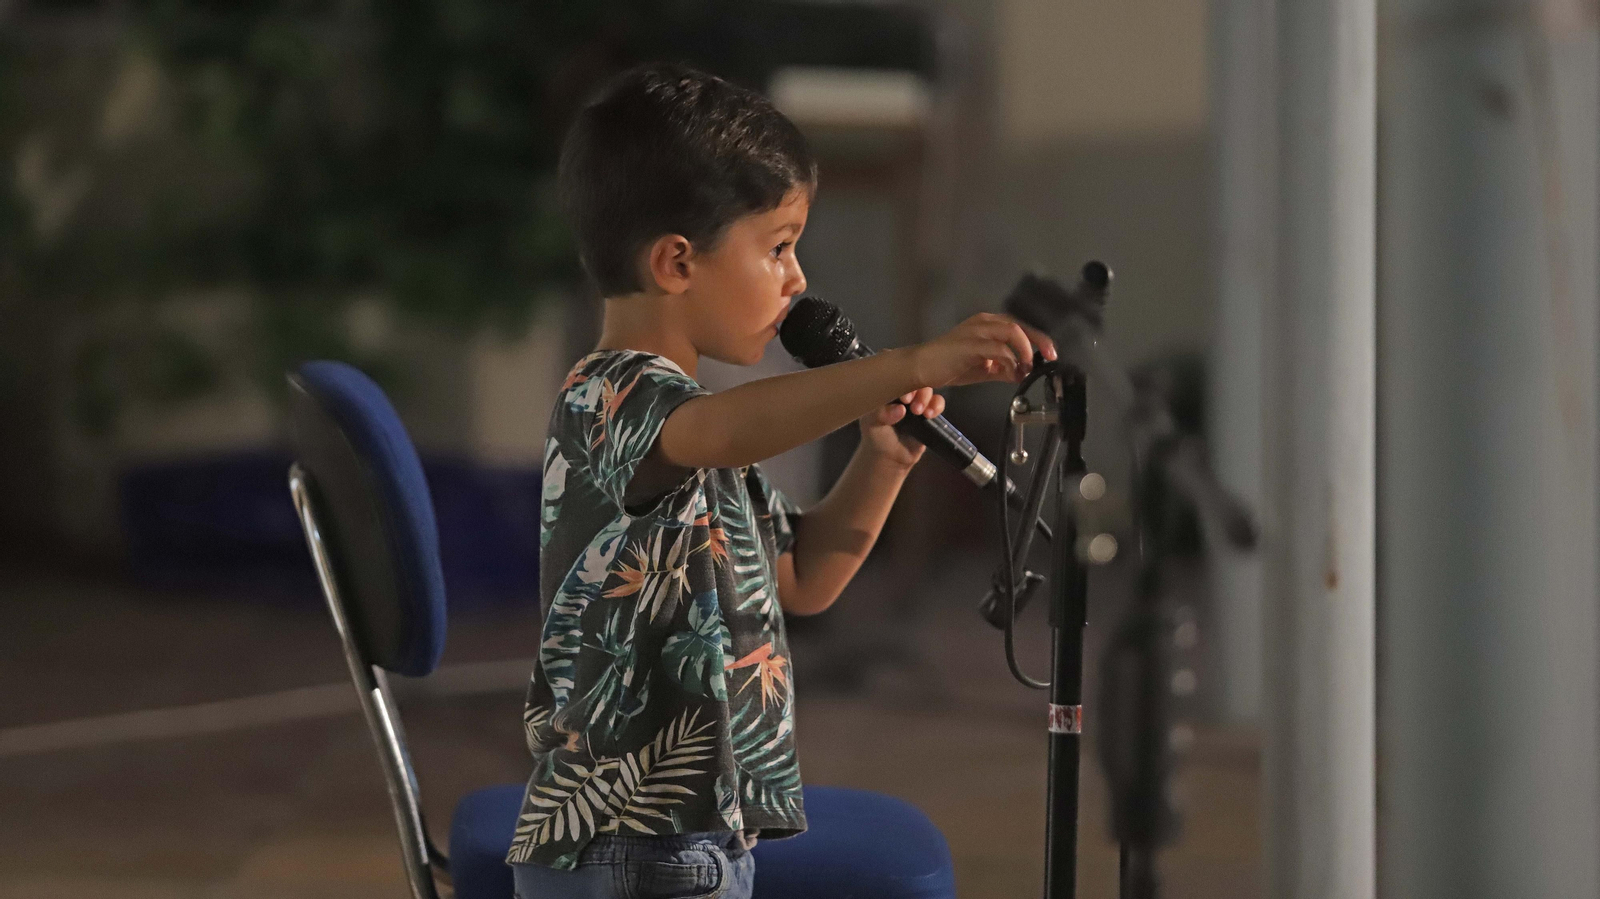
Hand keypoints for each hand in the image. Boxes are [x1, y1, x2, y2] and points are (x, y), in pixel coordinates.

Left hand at [858, 386, 945, 468]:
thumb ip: (881, 415)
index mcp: (886, 390)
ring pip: (927, 390)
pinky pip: (938, 403)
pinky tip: (930, 415)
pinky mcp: (929, 412)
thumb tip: (901, 410)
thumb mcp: (871, 425)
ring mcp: (917, 401)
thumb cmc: (876, 436)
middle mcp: (902, 393)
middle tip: (912, 405)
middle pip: (914, 380)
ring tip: (920, 412)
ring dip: (926, 398)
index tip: (904, 398)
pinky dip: (937, 406)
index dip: (902, 384)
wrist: (890, 457)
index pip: (895, 378)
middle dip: (916, 392)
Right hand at [908, 313, 1057, 388]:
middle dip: (1038, 341)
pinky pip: (997, 349)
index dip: (1038, 339)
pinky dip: (1009, 361)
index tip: (1050, 355)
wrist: (922, 367)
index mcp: (988, 324)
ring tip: (1027, 367)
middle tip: (1049, 357)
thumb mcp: (983, 369)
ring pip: (1011, 331)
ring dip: (1024, 350)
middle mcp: (984, 322)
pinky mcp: (970, 344)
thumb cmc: (950, 365)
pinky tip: (1011, 372)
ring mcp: (976, 331)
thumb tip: (1022, 374)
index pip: (1020, 326)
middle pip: (1019, 326)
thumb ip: (1003, 369)